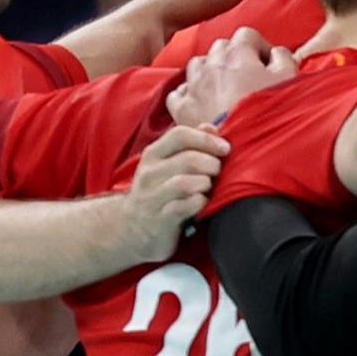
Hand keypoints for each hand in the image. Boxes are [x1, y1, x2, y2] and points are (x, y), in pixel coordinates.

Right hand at [122, 120, 231, 246]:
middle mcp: (150, 173)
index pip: (180, 135)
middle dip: (212, 164)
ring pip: (187, 183)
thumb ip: (189, 144)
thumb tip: (211, 127)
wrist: (132, 228)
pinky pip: (187, 206)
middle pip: (189, 160)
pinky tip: (201, 203)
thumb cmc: (158, 191)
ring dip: (206, 184)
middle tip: (217, 172)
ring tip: (207, 187)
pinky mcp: (161, 219)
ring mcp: (153, 197)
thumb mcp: (167, 164)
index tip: (224, 148)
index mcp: (153, 154)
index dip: (207, 139)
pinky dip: (200, 202)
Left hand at [171, 28, 297, 125]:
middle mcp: (211, 64)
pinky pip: (179, 91)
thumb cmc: (268, 115)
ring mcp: (193, 85)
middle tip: (248, 76)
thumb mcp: (288, 80)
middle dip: (234, 56)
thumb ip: (283, 58)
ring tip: (223, 88)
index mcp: (238, 53)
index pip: (247, 35)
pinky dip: (189, 93)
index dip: (260, 46)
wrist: (243, 149)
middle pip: (221, 47)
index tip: (268, 63)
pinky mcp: (181, 108)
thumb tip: (277, 53)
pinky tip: (201, 102)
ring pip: (197, 64)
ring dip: (209, 71)